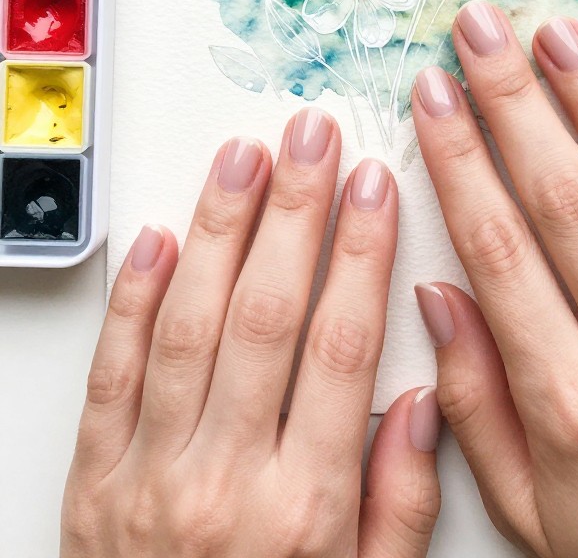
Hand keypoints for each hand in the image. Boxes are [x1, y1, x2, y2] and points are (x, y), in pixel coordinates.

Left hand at [62, 110, 440, 557]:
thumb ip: (400, 501)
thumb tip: (420, 396)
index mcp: (305, 506)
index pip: (341, 346)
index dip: (362, 252)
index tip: (375, 185)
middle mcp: (225, 479)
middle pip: (266, 313)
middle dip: (297, 210)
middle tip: (313, 136)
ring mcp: (149, 474)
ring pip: (187, 323)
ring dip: (218, 229)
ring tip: (244, 158)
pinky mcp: (91, 477)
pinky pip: (111, 372)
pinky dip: (132, 298)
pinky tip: (158, 236)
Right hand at [412, 2, 577, 557]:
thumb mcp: (532, 512)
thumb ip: (475, 403)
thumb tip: (435, 295)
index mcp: (566, 401)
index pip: (495, 247)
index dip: (458, 157)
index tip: (432, 95)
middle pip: (563, 199)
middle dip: (514, 101)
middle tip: (481, 30)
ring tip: (558, 35)